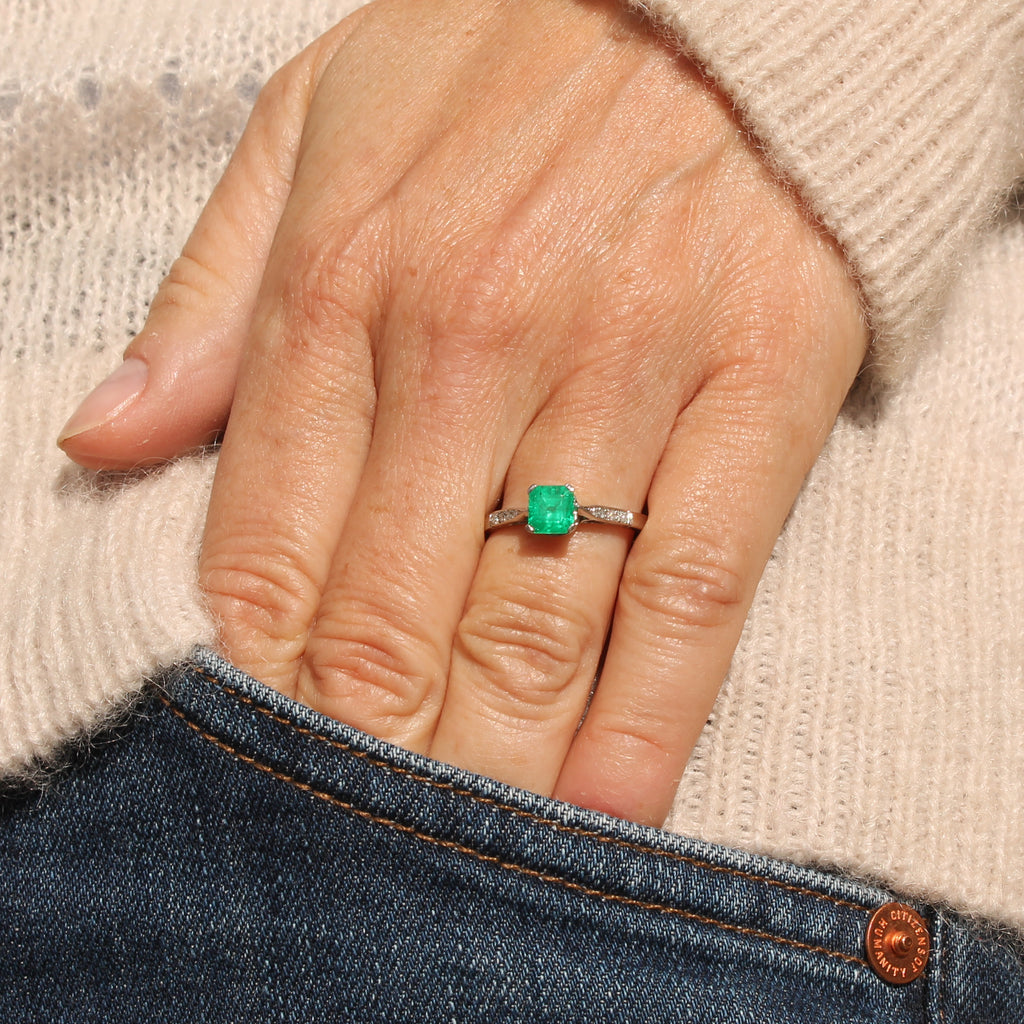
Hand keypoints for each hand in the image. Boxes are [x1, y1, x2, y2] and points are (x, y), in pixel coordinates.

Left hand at [59, 0, 866, 824]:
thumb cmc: (502, 57)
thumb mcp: (316, 129)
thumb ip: (211, 299)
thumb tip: (104, 436)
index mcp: (346, 287)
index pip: (267, 543)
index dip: (251, 679)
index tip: (252, 764)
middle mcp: (473, 345)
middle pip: (392, 614)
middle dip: (363, 755)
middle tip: (349, 854)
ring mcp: (622, 373)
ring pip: (534, 622)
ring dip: (486, 765)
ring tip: (457, 862)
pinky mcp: (755, 389)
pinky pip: (691, 585)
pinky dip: (648, 714)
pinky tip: (607, 804)